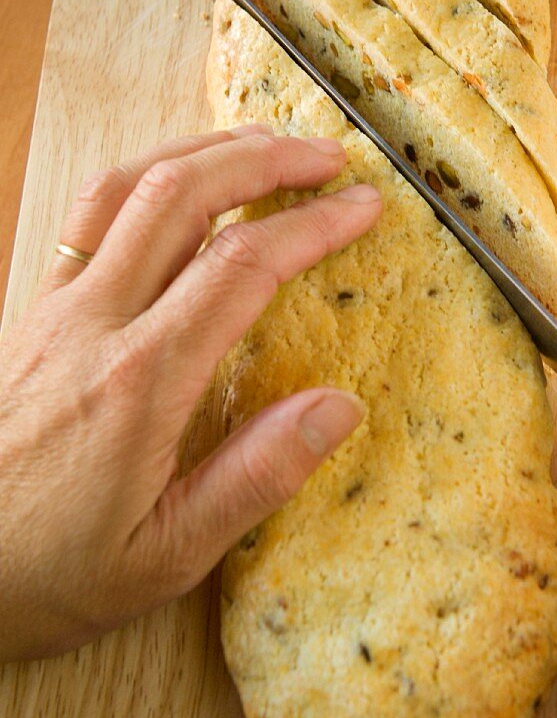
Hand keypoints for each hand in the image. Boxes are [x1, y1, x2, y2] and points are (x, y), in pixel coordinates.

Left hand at [0, 126, 381, 662]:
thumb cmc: (51, 572)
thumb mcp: (168, 555)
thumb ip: (255, 477)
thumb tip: (338, 407)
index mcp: (141, 381)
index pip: (242, 268)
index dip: (313, 225)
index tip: (363, 209)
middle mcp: (94, 323)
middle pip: (182, 196)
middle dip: (265, 159)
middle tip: (327, 156)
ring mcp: (53, 308)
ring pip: (128, 188)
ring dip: (202, 151)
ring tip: (262, 145)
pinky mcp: (31, 311)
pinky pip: (88, 215)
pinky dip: (145, 177)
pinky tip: (176, 183)